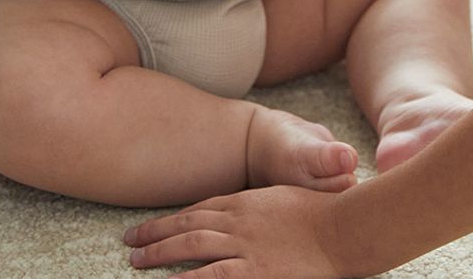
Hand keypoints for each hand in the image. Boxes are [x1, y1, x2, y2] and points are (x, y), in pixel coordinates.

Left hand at [124, 185, 346, 278]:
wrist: (341, 228)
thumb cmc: (320, 213)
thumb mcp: (283, 201)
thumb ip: (258, 210)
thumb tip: (238, 219)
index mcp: (247, 201)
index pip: (201, 208)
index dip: (173, 218)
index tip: (152, 226)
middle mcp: (239, 220)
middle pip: (189, 224)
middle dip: (156, 233)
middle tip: (130, 241)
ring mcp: (245, 246)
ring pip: (192, 245)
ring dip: (161, 252)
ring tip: (137, 260)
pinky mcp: (254, 271)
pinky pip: (212, 276)